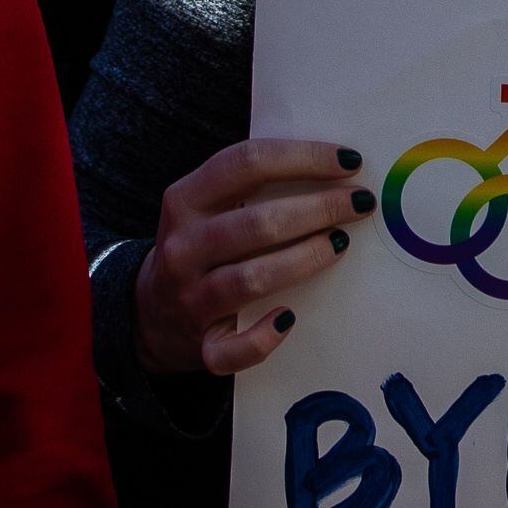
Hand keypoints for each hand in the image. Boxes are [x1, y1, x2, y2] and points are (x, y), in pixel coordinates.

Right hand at [132, 138, 366, 379]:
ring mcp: (189, 299)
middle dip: (318, 209)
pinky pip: (235, 349)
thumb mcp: (205, 207)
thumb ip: (249, 186)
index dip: (302, 158)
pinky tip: (289, 318)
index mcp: (184, 201)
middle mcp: (183, 247)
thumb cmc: (199, 248)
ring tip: (339, 244)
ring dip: (304, 260)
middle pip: (257, 223)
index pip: (245, 164)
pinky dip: (265, 338)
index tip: (349, 161)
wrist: (148, 314)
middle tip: (359, 204)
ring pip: (252, 279)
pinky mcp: (201, 346)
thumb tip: (335, 166)